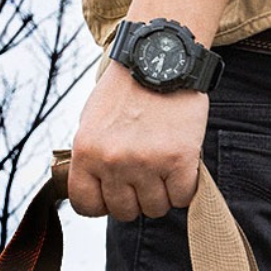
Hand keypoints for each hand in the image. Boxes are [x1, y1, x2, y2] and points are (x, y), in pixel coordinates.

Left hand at [69, 63, 208, 219]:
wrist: (159, 58)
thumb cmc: (125, 90)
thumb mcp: (91, 122)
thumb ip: (91, 158)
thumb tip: (96, 190)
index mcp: (86, 152)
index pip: (86, 205)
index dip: (102, 204)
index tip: (113, 193)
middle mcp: (113, 161)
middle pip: (124, 211)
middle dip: (135, 198)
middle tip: (144, 175)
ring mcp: (146, 162)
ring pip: (155, 208)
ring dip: (161, 193)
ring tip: (163, 167)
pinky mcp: (179, 160)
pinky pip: (182, 197)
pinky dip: (185, 188)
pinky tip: (182, 167)